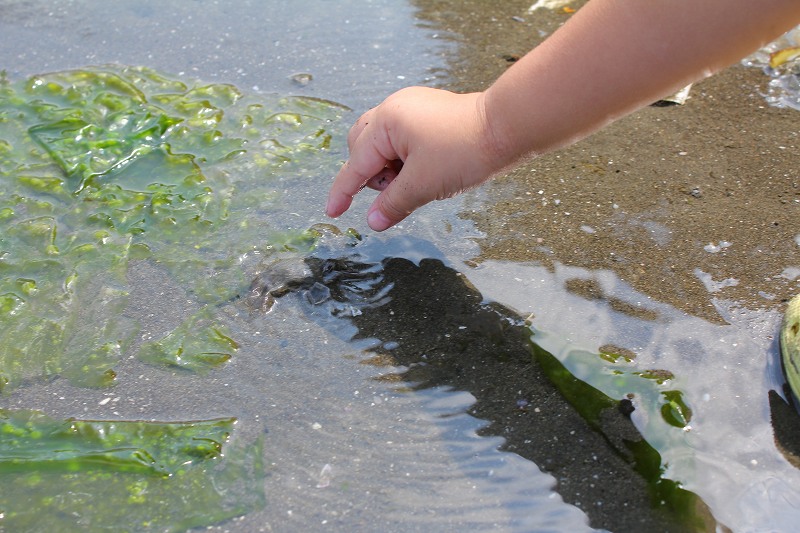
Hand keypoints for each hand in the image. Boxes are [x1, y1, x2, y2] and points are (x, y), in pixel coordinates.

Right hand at [326, 87, 499, 230]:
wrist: (506, 128)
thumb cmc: (464, 151)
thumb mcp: (423, 184)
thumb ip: (393, 204)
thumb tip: (373, 221)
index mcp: (386, 122)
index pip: (356, 164)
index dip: (343, 192)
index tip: (332, 212)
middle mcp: (394, 108)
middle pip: (363, 147)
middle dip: (372, 174)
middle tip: (396, 191)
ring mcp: (412, 107)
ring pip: (383, 143)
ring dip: (389, 168)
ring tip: (415, 181)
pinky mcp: (428, 113)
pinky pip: (403, 138)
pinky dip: (404, 159)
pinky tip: (424, 171)